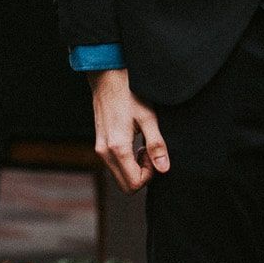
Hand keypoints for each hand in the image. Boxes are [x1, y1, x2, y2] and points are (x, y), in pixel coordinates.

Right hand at [89, 68, 169, 190]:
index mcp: (117, 148)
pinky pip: (114, 164)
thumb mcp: (149, 118)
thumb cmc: (130, 94)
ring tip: (143, 145)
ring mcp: (99, 149)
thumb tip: (164, 169)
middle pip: (125, 185)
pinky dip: (126, 161)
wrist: (108, 77)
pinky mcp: (99, 144)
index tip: (154, 155)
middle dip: (142, 175)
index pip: (134, 184)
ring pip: (119, 176)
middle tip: (150, 153)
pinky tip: (134, 142)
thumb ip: (156, 145)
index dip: (150, 175)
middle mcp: (104, 152)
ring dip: (134, 168)